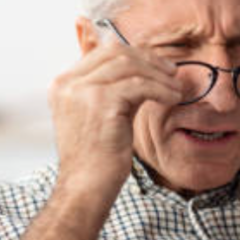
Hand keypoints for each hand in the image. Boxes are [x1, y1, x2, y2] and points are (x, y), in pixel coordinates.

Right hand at [47, 36, 181, 198]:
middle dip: (149, 60)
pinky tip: (173, 99)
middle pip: (116, 53)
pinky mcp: (101, 102)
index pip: (102, 52)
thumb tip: (142, 69)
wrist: (85, 186)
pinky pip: (140, 85)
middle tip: (171, 72)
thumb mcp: (97, 114)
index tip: (158, 66)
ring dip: (159, 75)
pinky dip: (161, 89)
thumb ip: (111, 89)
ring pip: (129, 66)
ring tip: (176, 89)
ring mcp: (82, 91)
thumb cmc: (95, 157)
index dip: (135, 54)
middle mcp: (67, 83)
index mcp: (63, 84)